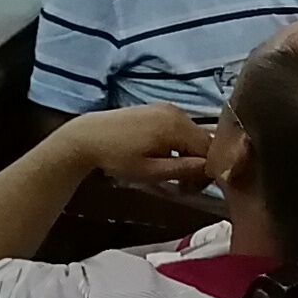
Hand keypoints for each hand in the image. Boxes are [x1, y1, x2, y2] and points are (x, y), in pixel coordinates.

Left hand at [53, 104, 211, 188]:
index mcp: (176, 125)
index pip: (210, 149)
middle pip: (203, 140)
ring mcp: (167, 108)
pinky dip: (179, 144)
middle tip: (184, 186)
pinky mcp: (158, 110)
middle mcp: (177, 112)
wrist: (87, 137)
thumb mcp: (150, 171)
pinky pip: (180, 128)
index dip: (208, 171)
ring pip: (193, 135)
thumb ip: (182, 169)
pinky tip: (165, 158)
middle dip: (199, 163)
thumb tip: (209, 168)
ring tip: (173, 174)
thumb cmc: (117, 157)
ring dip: (189, 155)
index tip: (193, 188)